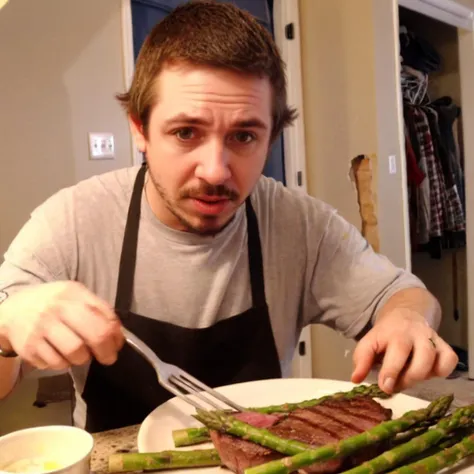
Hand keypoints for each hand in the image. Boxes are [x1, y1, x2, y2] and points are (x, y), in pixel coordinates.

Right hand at [0, 282, 123, 369]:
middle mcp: (57, 308)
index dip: (116, 335)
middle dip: (106, 351)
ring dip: (83, 358)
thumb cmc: (53, 304)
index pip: (105, 316)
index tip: (117, 344)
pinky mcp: (29, 347)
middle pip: (95, 335)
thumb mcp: (75, 297)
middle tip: (107, 358)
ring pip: (76, 352)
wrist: (13, 309)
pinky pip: (56, 364)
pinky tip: (61, 355)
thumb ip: (98, 310)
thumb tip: (118, 334)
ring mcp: (41, 328)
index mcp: (73, 293)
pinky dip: (63, 364)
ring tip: (81, 354)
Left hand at [351, 308, 457, 393]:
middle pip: (421, 359)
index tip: (384, 387)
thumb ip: (361, 360)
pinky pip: (449, 361)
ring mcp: (432, 339)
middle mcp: (416, 334)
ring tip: (407, 379)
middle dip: (408, 378)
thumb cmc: (385, 335)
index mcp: (394, 333)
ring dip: (421, 376)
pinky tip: (426, 372)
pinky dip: (440, 372)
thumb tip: (355, 379)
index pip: (396, 352)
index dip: (391, 371)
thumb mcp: (369, 342)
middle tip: (394, 386)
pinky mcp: (444, 346)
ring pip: (436, 361)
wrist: (404, 315)